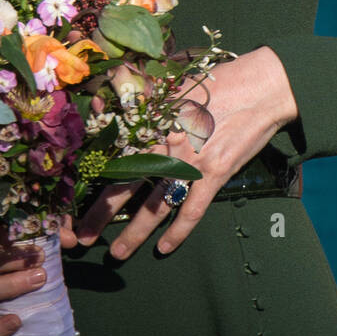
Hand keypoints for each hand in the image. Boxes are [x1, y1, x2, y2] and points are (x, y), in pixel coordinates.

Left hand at [60, 46, 297, 259]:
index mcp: (151, 122)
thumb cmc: (217, 82)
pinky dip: (178, 232)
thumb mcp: (175, 85)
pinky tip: (165, 249)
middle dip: (101, 214)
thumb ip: (147, 97)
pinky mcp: (214, 175)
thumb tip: (119, 94)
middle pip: (125, 185)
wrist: (259, 89)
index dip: (93, 176)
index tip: (77, 192)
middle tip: (82, 238)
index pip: (113, 154)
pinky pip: (192, 211)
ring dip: (135, 232)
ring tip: (118, 254)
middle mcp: (164, 145)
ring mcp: (189, 163)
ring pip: (155, 205)